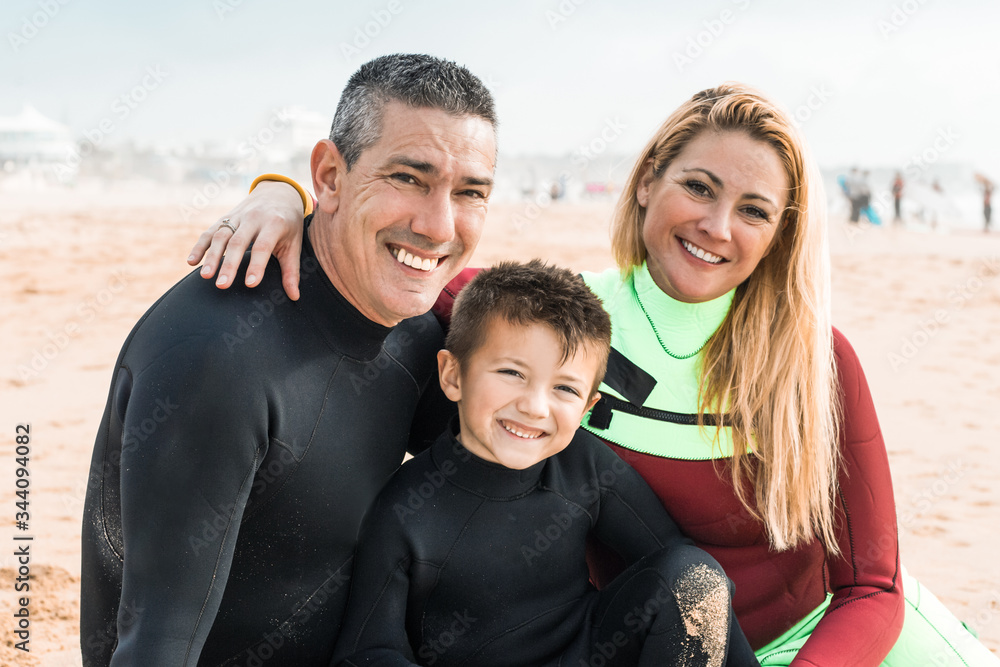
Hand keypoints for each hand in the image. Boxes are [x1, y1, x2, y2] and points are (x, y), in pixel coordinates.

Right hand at [187, 181, 306, 299]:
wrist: (278, 193)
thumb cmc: (289, 224)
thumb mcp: (294, 244)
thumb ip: (291, 271)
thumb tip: (294, 297)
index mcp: (274, 223)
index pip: (263, 247)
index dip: (256, 266)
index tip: (250, 285)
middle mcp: (253, 218)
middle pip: (238, 242)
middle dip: (229, 264)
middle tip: (222, 285)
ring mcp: (237, 216)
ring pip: (220, 236)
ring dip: (211, 256)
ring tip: (205, 276)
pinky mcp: (225, 218)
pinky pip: (209, 232)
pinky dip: (200, 246)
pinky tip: (192, 262)